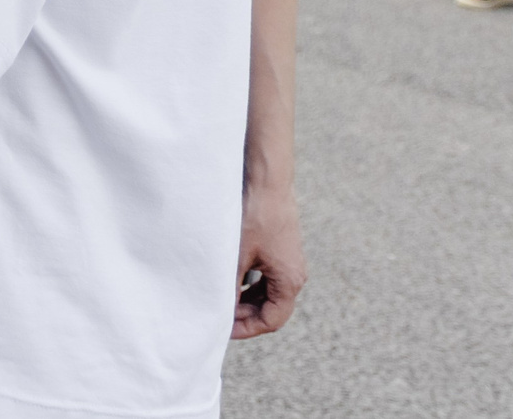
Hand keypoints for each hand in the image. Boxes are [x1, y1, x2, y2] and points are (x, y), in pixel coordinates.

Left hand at [231, 182, 305, 338]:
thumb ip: (231, 286)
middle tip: (218, 315)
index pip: (271, 320)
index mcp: (289, 281)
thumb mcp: (237, 256)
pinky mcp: (281, 250)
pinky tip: (230, 281)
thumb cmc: (254, 217)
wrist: (267, 182)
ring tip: (221, 300)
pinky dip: (250, 284)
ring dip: (246, 300)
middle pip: (271, 309)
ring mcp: (289, 262)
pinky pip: (267, 278)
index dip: (247, 328)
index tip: (223, 329)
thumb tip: (220, 311)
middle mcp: (294, 275)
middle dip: (245, 315)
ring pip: (268, 294)